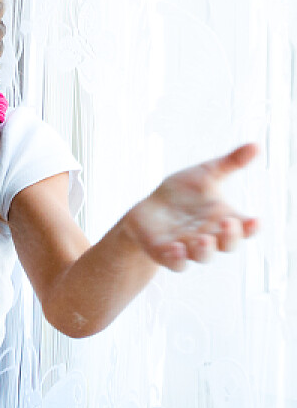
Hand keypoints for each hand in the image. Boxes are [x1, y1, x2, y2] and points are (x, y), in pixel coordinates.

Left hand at [121, 143, 259, 270]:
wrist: (149, 207)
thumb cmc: (183, 191)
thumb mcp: (206, 173)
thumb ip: (231, 163)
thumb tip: (256, 145)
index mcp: (225, 219)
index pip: (245, 228)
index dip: (252, 227)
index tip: (255, 220)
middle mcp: (211, 236)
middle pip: (228, 244)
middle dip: (230, 236)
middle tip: (227, 223)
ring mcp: (188, 247)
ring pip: (203, 256)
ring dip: (205, 250)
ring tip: (203, 239)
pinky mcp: (165, 253)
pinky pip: (175, 262)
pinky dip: (177, 258)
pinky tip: (175, 248)